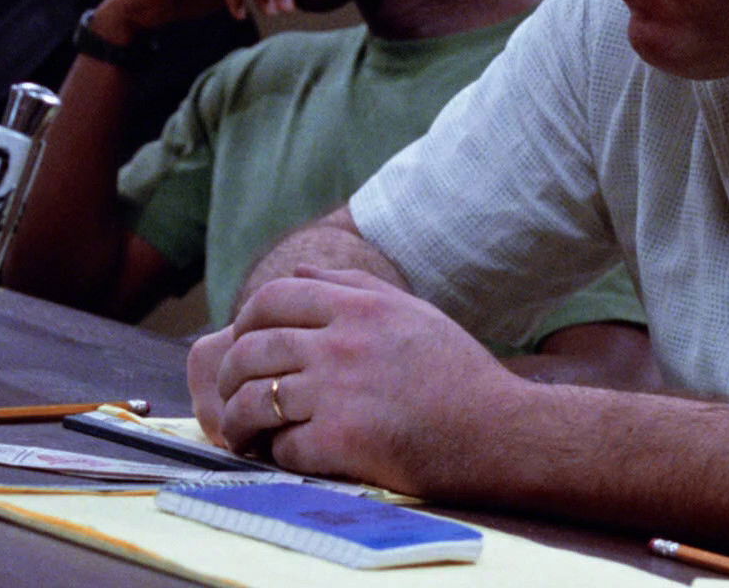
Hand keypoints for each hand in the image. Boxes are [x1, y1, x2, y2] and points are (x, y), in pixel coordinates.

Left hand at [191, 266, 516, 495]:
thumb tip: (299, 271)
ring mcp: (340, 393)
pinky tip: (285, 457)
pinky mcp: (343, 441)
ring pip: (255, 400)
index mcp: (359, 307)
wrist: (499, 433)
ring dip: (238, 421)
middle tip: (231, 394)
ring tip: (242, 434)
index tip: (245, 345)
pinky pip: (283, 446)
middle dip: (229, 375)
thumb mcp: (412, 312)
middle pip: (251, 349)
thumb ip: (352, 285)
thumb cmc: (457, 374)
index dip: (245, 321)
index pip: (272, 298)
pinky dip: (277, 455)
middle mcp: (343, 343)